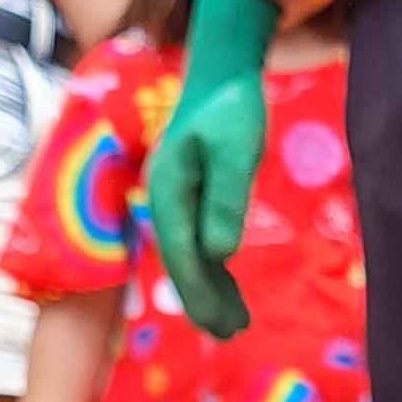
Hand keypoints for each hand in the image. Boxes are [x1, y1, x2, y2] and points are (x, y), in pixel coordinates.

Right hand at [148, 0, 278, 338]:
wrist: (222, 68)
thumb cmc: (231, 106)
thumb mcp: (237, 150)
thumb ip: (227, 199)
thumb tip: (220, 253)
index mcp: (168, 190)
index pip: (183, 253)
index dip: (202, 294)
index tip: (223, 324)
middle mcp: (164, 198)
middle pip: (182, 260)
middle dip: (204, 300)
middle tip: (231, 333)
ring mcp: (175, 196)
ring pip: (190, 254)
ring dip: (210, 289)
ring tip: (235, 323)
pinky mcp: (190, 192)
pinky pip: (198, 238)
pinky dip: (214, 267)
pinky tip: (230, 287)